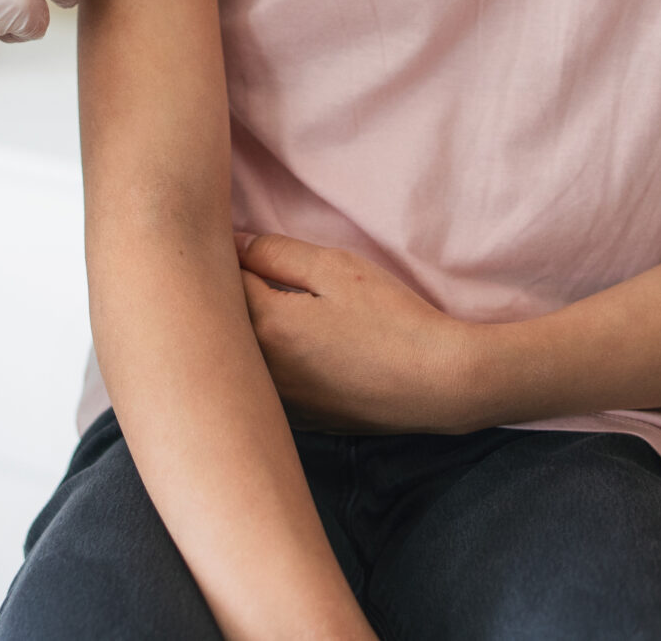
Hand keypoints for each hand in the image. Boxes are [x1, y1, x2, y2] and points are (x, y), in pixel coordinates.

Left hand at [239, 233, 481, 434]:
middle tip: (245, 268)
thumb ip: (275, 252)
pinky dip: (266, 363)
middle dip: (223, 295)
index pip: (220, 280)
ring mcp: (280, 402)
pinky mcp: (301, 419)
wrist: (440, 384)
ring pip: (240, 358)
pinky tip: (296, 348)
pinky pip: (265, 386)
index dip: (223, 256)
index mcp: (266, 326)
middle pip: (221, 325)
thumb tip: (232, 245)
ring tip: (268, 305)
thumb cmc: (391, 319)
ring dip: (242, 333)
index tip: (227, 240)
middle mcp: (263, 371)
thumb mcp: (335, 268)